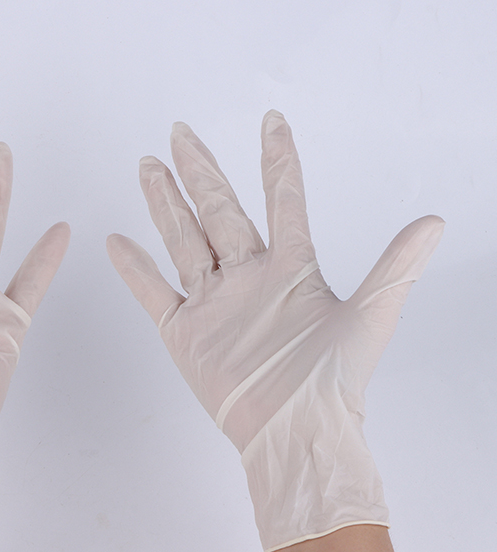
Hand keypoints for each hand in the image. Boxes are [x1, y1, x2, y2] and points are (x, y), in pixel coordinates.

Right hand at [107, 111, 442, 551]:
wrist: (293, 430)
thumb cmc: (332, 382)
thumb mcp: (369, 317)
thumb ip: (394, 268)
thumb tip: (435, 221)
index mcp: (291, 268)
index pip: (283, 200)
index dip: (277, 161)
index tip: (272, 121)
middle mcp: (248, 277)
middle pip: (219, 211)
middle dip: (200, 170)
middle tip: (181, 132)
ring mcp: (214, 302)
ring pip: (184, 240)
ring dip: (165, 203)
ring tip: (149, 166)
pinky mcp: (185, 331)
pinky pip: (154, 292)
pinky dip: (134, 268)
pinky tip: (117, 241)